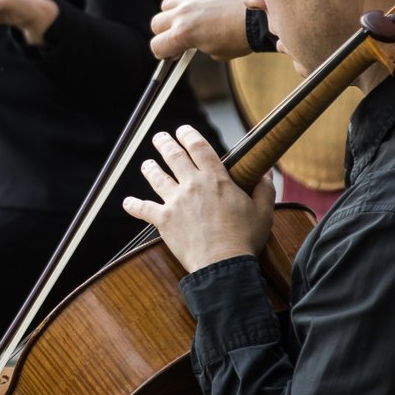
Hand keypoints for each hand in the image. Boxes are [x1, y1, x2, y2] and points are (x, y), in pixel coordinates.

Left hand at [122, 125, 275, 272]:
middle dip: (165, 143)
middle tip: (159, 137)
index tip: (183, 130)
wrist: (223, 264)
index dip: (189, 136)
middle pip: (174, 156)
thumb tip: (267, 175)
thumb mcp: (262, 212)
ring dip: (150, 168)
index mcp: (216, 179)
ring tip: (146, 163)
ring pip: (157, 178)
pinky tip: (127, 202)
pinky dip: (134, 205)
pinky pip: (143, 209)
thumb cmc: (245, 239)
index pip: (200, 148)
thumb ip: (264, 190)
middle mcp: (193, 185)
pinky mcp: (163, 220)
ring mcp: (176, 202)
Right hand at [150, 0, 252, 61]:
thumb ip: (195, 48)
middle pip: (156, 23)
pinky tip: (202, 6)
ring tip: (188, 20)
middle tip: (177, 38)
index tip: (170, 54)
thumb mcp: (214, 52)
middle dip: (164, 33)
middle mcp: (183, 13)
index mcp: (183, 34)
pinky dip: (190, 0)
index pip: (156, 45)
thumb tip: (189, 46)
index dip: (162, 53)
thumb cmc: (240, 39)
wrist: (260, 18)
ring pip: (167, 4)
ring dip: (173, 14)